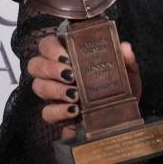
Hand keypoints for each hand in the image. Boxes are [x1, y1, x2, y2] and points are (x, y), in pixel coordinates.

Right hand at [27, 34, 141, 128]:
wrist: (121, 118)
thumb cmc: (120, 88)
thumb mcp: (127, 72)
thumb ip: (126, 59)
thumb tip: (124, 47)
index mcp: (69, 56)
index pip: (47, 45)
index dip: (51, 48)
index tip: (67, 56)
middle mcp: (56, 73)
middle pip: (35, 64)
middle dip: (50, 68)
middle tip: (70, 75)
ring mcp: (54, 94)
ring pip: (37, 86)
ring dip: (55, 90)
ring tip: (75, 94)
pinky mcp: (57, 114)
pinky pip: (46, 112)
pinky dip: (58, 111)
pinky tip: (74, 110)